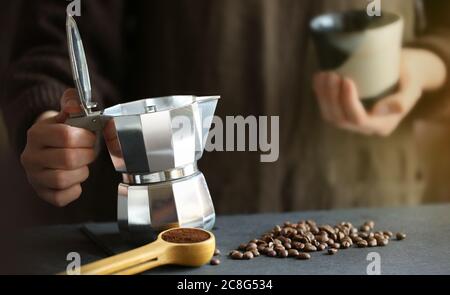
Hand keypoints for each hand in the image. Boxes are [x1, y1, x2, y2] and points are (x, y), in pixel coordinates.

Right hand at [20, 89, 95, 206]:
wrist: (45, 150)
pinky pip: (61, 198)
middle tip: (90, 152)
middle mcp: (31, 157)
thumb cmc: (60, 134)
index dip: (86, 137)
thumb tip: (75, 102)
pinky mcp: (42, 193)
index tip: (91, 137)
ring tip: (82, 165)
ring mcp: (34, 177)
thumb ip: (73, 104)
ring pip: (63, 179)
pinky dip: (74, 190)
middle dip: (87, 155)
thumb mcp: (65, 116)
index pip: (66, 136)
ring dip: (81, 172)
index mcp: (37, 134)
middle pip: (68, 159)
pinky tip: (75, 180)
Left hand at [313, 48, 445, 135]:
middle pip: (340, 119)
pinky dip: (320, 93)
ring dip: (323, 96)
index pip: (359, 119)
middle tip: (331, 74)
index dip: (349, 101)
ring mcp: (352, 120)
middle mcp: (364, 127)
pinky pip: (327, 108)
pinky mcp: (343, 111)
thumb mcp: (412, 88)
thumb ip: (401, 101)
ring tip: (324, 74)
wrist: (406, 73)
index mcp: (382, 125)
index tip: (347, 79)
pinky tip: (318, 77)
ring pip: (330, 115)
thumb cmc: (410, 79)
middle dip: (332, 97)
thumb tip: (379, 110)